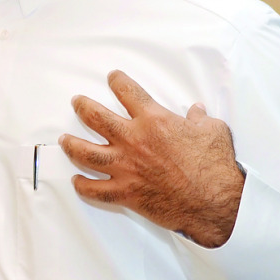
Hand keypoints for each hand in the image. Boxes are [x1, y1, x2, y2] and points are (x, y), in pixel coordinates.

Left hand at [59, 70, 245, 247]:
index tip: (112, 77)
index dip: (118, 81)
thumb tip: (196, 112)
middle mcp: (133, 140)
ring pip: (85, 153)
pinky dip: (83, 186)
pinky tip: (76, 181)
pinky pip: (95, 191)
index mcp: (153, 120)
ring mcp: (126, 168)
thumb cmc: (215, 165)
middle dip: (82, 107)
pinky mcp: (125, 193)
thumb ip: (199, 119)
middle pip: (95, 117)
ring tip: (64, 140)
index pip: (128, 92)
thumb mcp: (213, 131)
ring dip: (72, 145)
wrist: (213, 202)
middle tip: (76, 102)